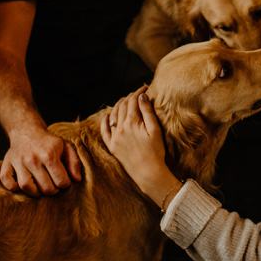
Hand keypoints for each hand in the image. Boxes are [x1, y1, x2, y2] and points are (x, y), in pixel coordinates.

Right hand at [0, 127, 82, 195]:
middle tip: (53, 186)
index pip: (61, 181)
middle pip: (45, 188)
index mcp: (49, 155)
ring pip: (26, 187)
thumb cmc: (49, 143)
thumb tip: (77, 180)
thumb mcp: (66, 147)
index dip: (65, 184)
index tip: (63, 181)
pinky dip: (13, 187)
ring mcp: (18, 162)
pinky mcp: (7, 164)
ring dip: (35, 192)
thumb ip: (74, 162)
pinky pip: (6, 181)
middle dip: (53, 190)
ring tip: (40, 188)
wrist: (27, 131)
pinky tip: (22, 185)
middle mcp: (33, 159)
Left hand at [100, 89, 180, 208]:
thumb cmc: (156, 152)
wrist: (148, 173)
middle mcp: (120, 128)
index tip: (145, 88)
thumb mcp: (155, 130)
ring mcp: (115, 137)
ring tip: (126, 101)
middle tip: (137, 93)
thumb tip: (141, 96)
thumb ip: (147, 112)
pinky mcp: (112, 146)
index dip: (138, 92)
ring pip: (113, 115)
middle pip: (123, 106)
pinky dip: (105, 121)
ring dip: (119, 106)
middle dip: (130, 97)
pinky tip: (107, 116)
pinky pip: (104, 131)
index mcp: (132, 123)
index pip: (133, 101)